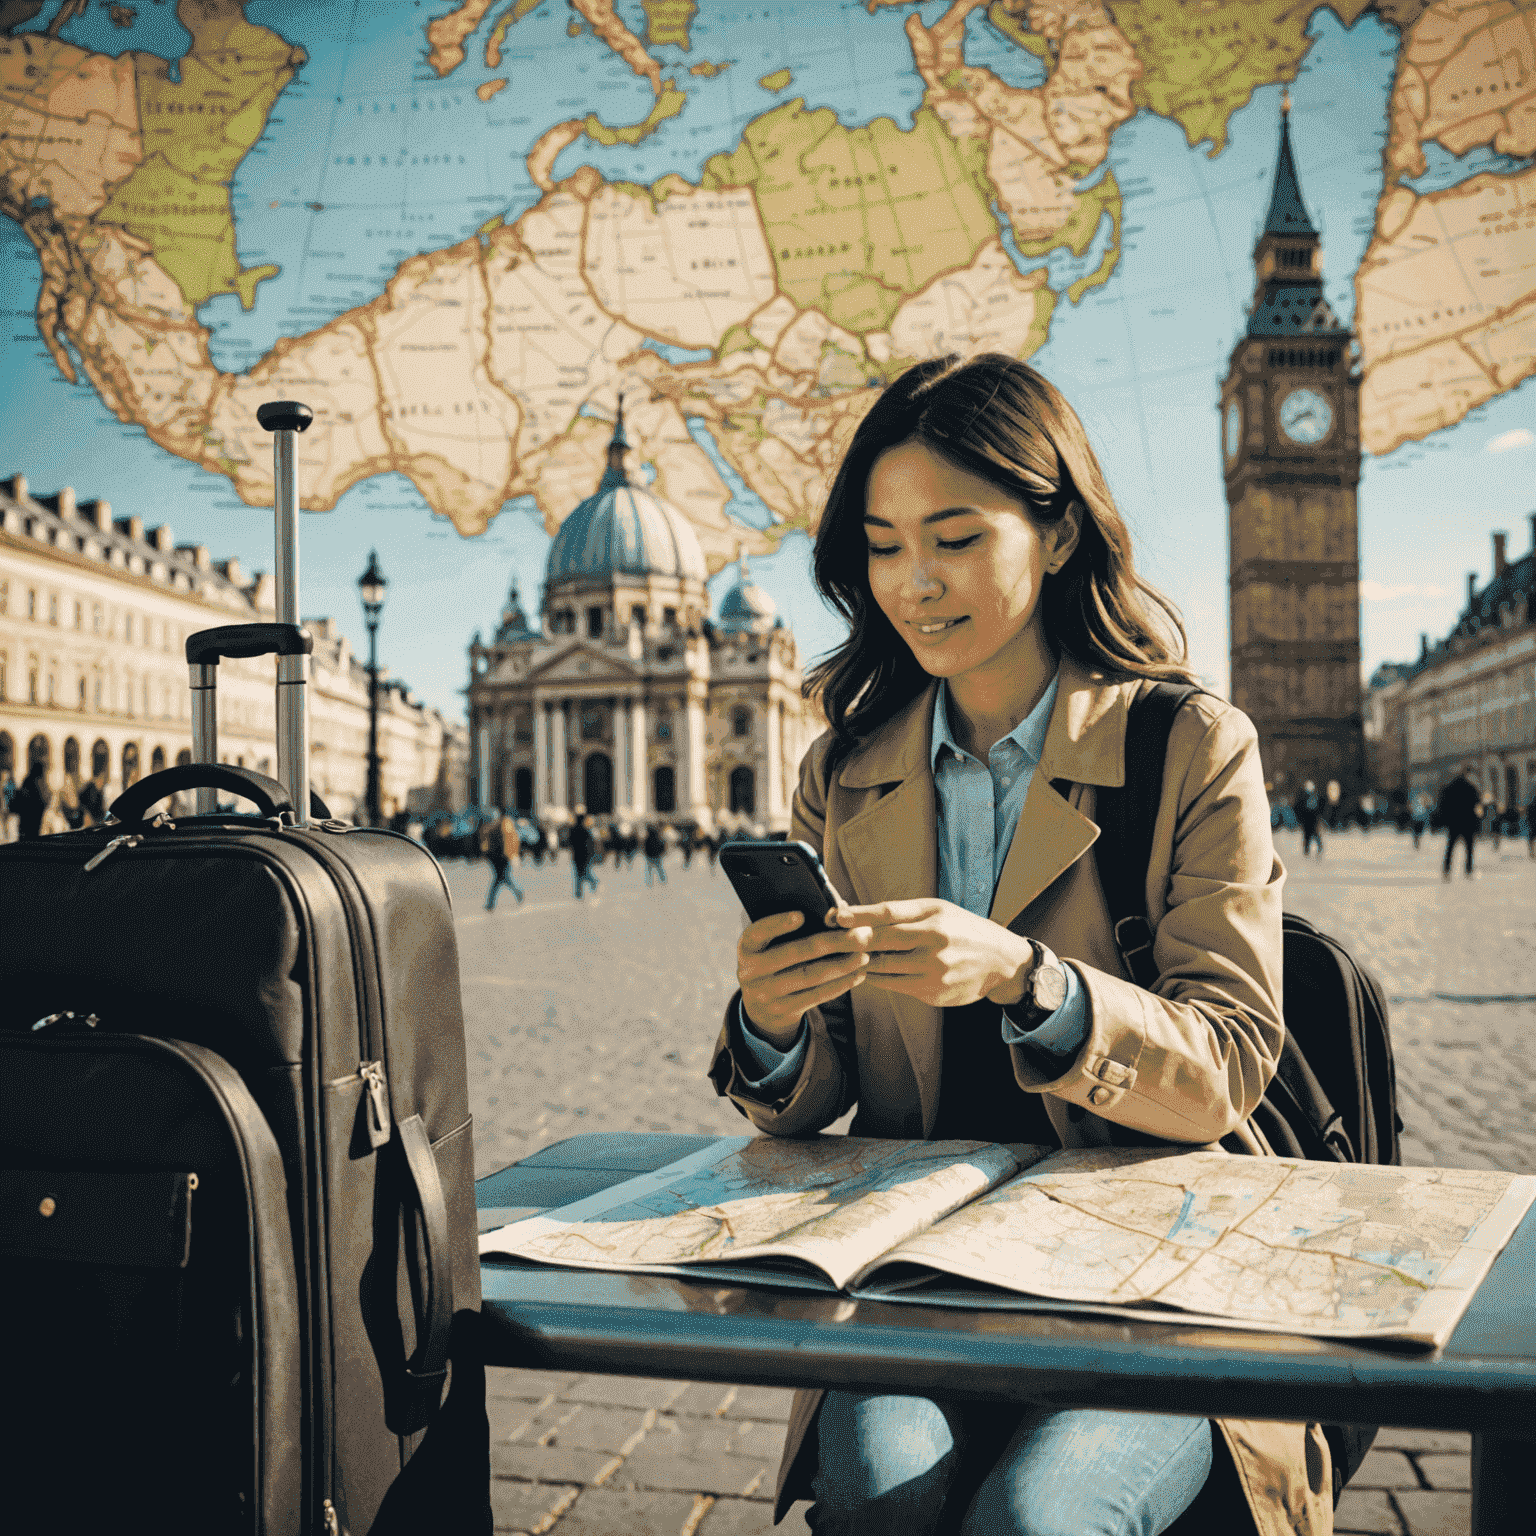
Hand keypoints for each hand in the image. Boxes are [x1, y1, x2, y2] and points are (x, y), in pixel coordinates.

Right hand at [737, 908, 873, 1046]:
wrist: (761, 1008)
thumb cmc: (774, 962)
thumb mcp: (771, 945)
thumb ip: (795, 926)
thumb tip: (839, 906)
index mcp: (747, 947)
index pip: (758, 932)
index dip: (778, 924)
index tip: (801, 915)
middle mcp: (752, 971)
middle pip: (796, 952)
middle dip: (833, 942)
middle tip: (861, 934)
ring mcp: (767, 993)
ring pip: (810, 976)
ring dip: (842, 964)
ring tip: (865, 954)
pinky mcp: (784, 1010)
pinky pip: (816, 996)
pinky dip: (840, 984)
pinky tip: (858, 974)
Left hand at [834, 898, 1033, 1008]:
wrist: (1000, 962)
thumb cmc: (963, 928)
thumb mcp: (937, 909)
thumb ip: (899, 912)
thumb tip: (857, 913)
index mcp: (935, 922)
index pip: (888, 917)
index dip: (859, 917)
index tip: (833, 916)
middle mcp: (934, 948)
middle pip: (880, 945)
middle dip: (849, 942)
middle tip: (823, 939)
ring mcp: (933, 975)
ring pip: (882, 970)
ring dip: (858, 963)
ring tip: (837, 956)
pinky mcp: (931, 996)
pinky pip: (894, 986)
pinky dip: (876, 978)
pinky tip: (864, 970)